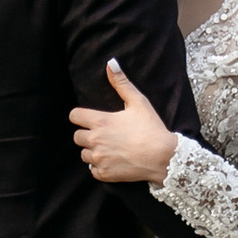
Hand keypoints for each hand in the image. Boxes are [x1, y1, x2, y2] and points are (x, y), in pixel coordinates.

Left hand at [70, 58, 178, 186]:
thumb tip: (111, 63)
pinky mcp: (104, 174)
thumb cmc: (151, 128)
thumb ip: (121, 83)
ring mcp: (98, 159)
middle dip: (87, 134)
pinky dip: (100, 166)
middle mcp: (95, 140)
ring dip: (93, 151)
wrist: (163, 157)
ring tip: (110, 148)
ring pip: (83, 154)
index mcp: (100, 121)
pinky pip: (93, 170)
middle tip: (104, 134)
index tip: (90, 119)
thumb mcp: (138, 102)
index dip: (81, 116)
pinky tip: (114, 160)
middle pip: (77, 136)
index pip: (74, 116)